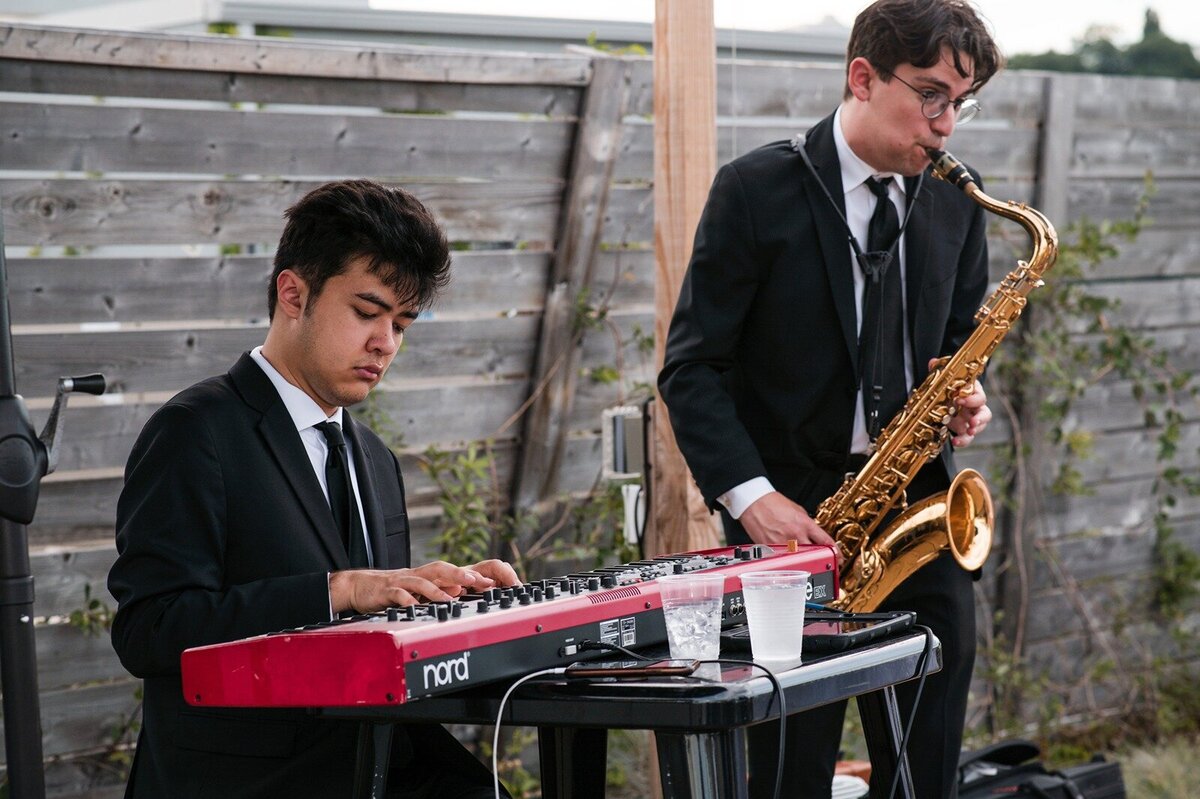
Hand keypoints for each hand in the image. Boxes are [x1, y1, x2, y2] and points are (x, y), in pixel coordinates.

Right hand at [329, 559, 519, 613]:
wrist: (358, 586)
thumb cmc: (389, 590)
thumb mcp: (415, 591)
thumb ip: (435, 591)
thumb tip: (458, 593)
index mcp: (423, 576)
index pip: (449, 571)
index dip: (468, 575)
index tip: (488, 582)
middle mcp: (414, 575)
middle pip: (439, 570)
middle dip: (459, 575)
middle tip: (477, 582)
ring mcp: (400, 582)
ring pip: (420, 582)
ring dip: (436, 590)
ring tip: (450, 599)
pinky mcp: (385, 592)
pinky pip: (398, 595)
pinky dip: (407, 601)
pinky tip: (416, 608)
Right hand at [739, 492, 837, 552]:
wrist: (754, 502)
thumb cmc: (772, 503)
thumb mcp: (797, 510)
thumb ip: (807, 524)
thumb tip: (813, 534)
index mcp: (804, 523)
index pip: (825, 540)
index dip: (835, 551)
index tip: (838, 556)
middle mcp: (795, 534)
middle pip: (815, 553)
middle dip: (821, 557)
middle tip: (823, 560)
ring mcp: (783, 543)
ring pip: (800, 558)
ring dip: (804, 559)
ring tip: (804, 558)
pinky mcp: (772, 549)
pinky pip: (784, 558)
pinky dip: (788, 559)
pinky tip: (788, 557)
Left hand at [928, 359, 990, 447]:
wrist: (941, 395)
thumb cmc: (947, 386)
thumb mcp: (942, 378)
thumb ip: (939, 371)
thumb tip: (933, 362)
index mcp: (972, 392)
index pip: (979, 396)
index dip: (972, 399)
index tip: (960, 400)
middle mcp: (974, 406)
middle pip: (985, 413)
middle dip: (980, 419)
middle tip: (972, 422)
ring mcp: (969, 418)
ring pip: (978, 427)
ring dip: (974, 431)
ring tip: (968, 433)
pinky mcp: (962, 429)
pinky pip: (966, 437)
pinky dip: (963, 441)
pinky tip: (954, 442)